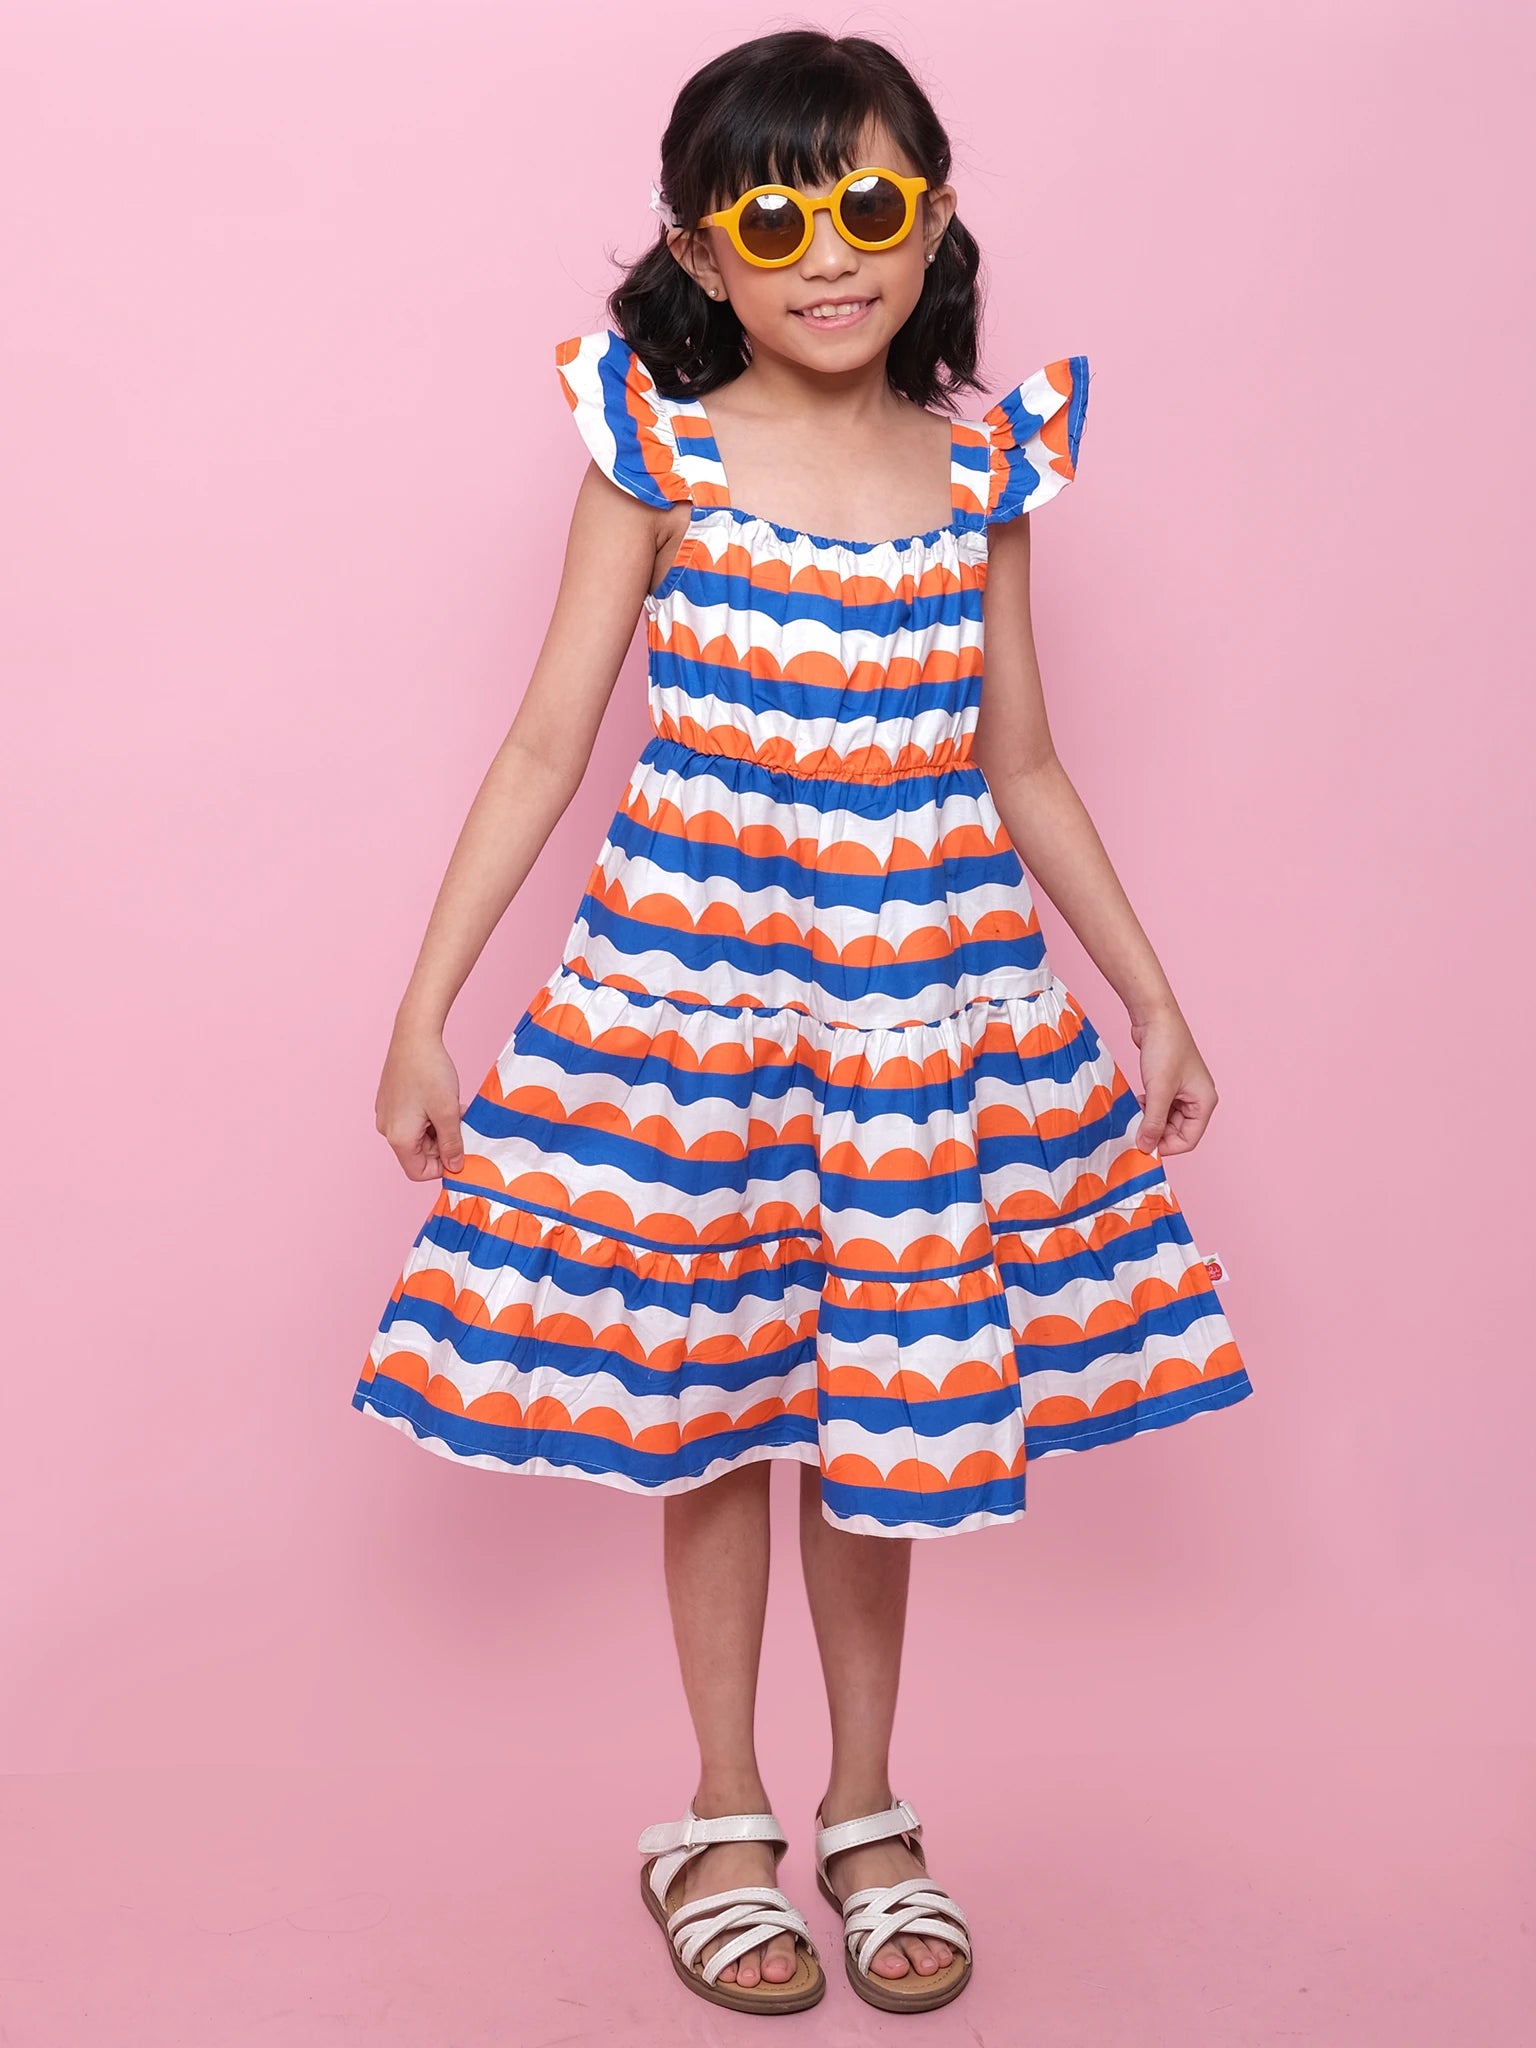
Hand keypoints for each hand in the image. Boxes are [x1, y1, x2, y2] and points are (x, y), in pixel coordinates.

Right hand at [375, 1026, 465, 1180]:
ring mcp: (387, 1113)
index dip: (442, 1166)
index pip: (419, 1172)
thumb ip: (452, 1144)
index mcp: (399, 1137)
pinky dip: (430, 1115)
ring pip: (419, 1135)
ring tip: (454, 1107)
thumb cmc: (430, 1072)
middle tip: (461, 1122)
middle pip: (419, 1153)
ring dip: (440, 1128)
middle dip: (444, 1143)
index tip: (461, 1149)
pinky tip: (442, 1098)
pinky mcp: (391, 1101)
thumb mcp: (448, 1112)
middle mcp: (388, 1129)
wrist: (414, 1036)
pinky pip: (413, 1119)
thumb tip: (455, 1166)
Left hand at [1127, 1008, 1217, 1156]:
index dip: (1165, 1146)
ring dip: (1150, 1119)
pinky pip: (1160, 1106)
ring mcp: (1184, 1091)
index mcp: (1204, 1102)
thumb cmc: (1164, 1048)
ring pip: (1166, 1119)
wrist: (1155, 1016)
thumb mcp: (1158, 1090)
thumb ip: (1153, 1121)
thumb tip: (1145, 1147)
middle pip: (1177, 1131)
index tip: (1142, 1145)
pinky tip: (1136, 1101)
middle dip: (1155, 1131)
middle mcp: (1198, 1098)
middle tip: (1133, 1128)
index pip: (1188, 1140)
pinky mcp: (1170, 1083)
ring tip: (1134, 1112)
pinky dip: (1148, 1108)